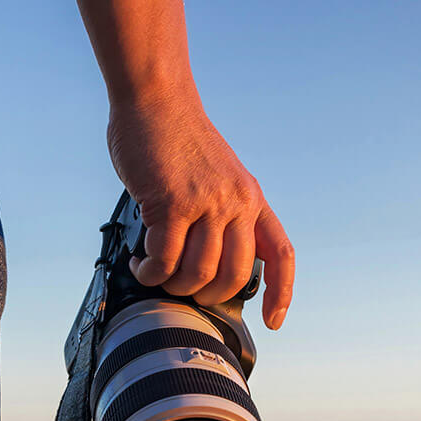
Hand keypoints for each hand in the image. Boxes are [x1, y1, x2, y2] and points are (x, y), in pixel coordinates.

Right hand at [107, 90, 294, 329]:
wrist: (156, 99)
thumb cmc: (179, 140)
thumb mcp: (219, 177)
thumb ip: (220, 214)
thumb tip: (203, 263)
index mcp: (252, 199)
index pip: (281, 254)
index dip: (281, 292)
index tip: (274, 321)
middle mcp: (236, 203)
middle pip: (231, 276)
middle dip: (204, 295)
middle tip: (181, 287)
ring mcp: (206, 203)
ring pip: (196, 273)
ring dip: (172, 284)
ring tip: (154, 272)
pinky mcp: (172, 203)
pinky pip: (163, 259)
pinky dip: (149, 270)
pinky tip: (140, 262)